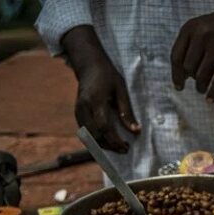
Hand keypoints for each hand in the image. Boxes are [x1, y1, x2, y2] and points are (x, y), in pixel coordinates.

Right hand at [62, 26, 139, 152]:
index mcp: (96, 100)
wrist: (89, 65)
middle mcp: (84, 108)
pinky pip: (86, 132)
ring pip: (89, 136)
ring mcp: (78, 111)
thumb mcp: (121, 90)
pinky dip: (97, 139)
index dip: (115, 140)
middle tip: (125, 149)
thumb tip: (136, 131)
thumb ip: (127, 112)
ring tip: (118, 146)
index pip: (104, 127)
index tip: (126, 146)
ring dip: (103, 144)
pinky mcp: (77, 114)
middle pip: (95, 135)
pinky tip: (108, 140)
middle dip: (110, 145)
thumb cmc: (108, 76)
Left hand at [171, 5, 213, 102]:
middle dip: (191, 79)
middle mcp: (202, 36)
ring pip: (202, 76)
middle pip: (189, 68)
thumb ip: (189, 45)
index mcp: (190, 29)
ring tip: (202, 89)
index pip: (176, 56)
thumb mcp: (200, 27)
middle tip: (196, 83)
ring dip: (201, 87)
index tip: (179, 85)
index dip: (176, 74)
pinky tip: (211, 99)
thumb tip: (182, 74)